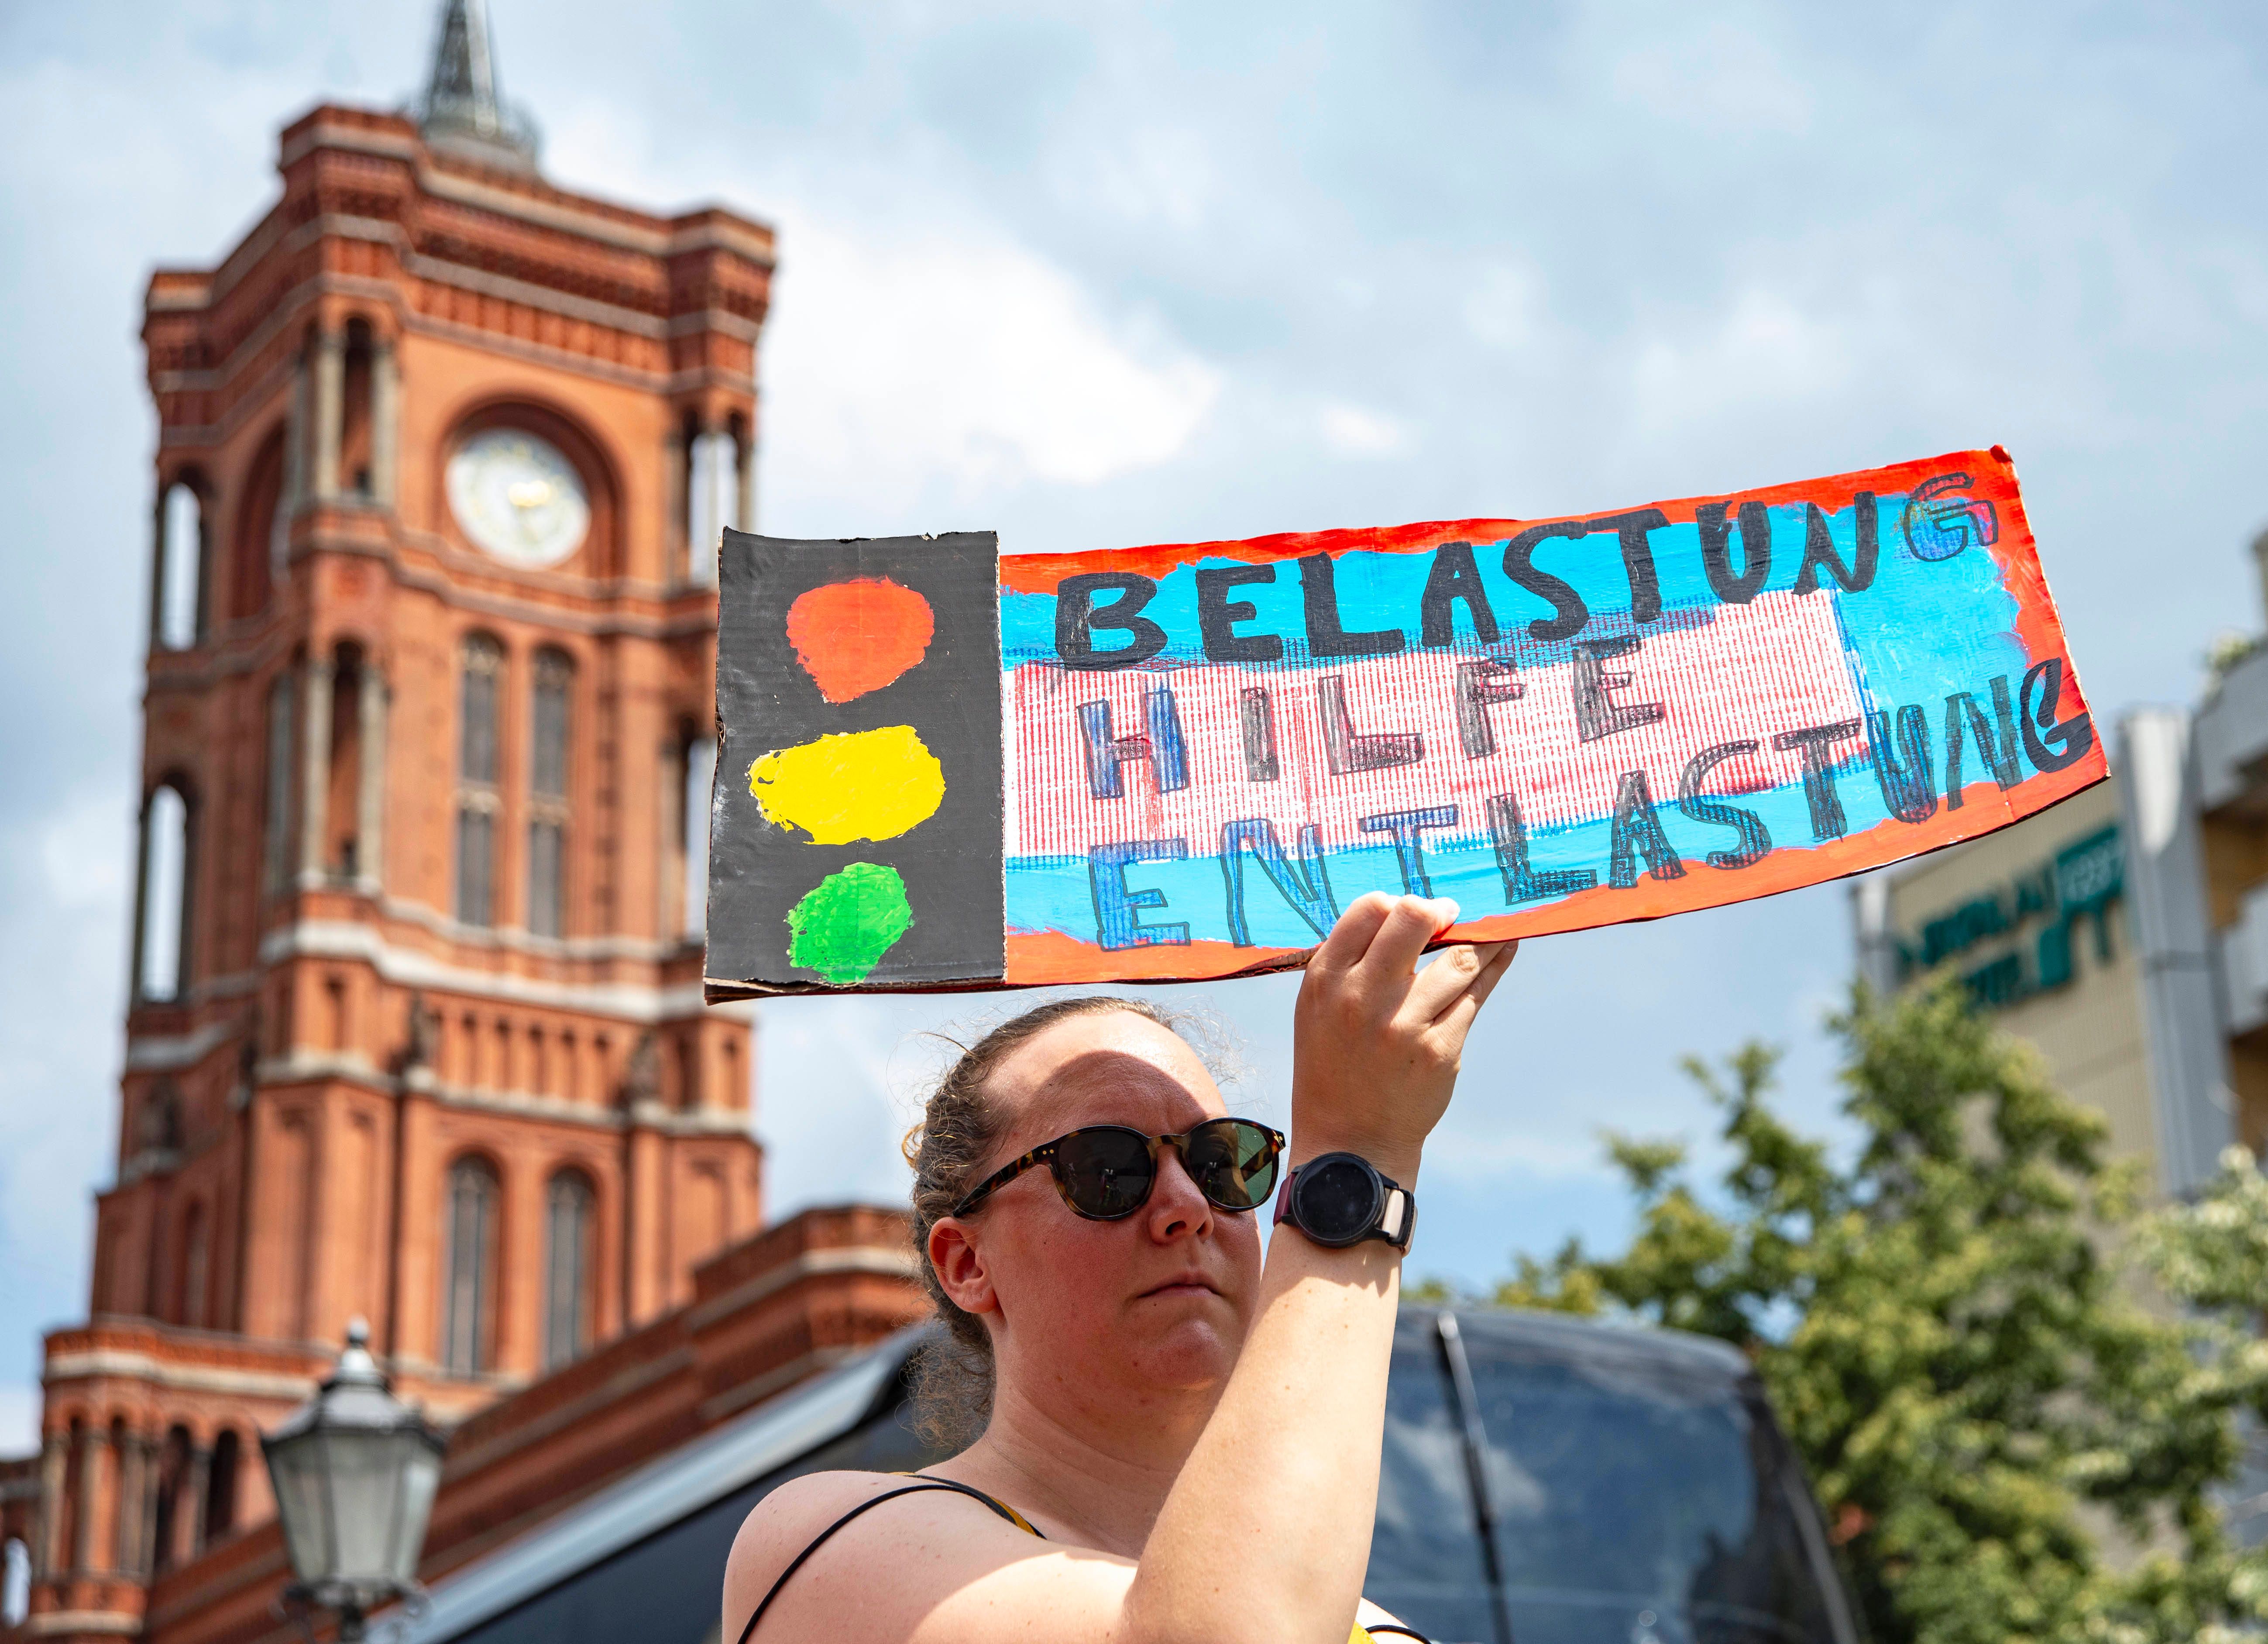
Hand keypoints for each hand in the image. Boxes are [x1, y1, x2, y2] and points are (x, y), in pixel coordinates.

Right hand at [1290, 893, 1517, 1182]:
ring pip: (1460, 958)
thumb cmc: (1334, 1064)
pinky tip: (1504, 949)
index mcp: (1326, 980)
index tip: (1416, 911)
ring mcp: (1404, 1024)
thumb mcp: (1317, 1007)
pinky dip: (1495, 966)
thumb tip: (1401, 911)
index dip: (1398, 901)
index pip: (1368, 909)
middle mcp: (1362, 997)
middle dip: (1441, 909)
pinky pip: (1477, 994)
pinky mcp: (1440, 1049)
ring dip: (1482, 937)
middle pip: (1414, 920)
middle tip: (1452, 912)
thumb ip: (1348, 961)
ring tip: (1494, 928)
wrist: (1350, 1141)